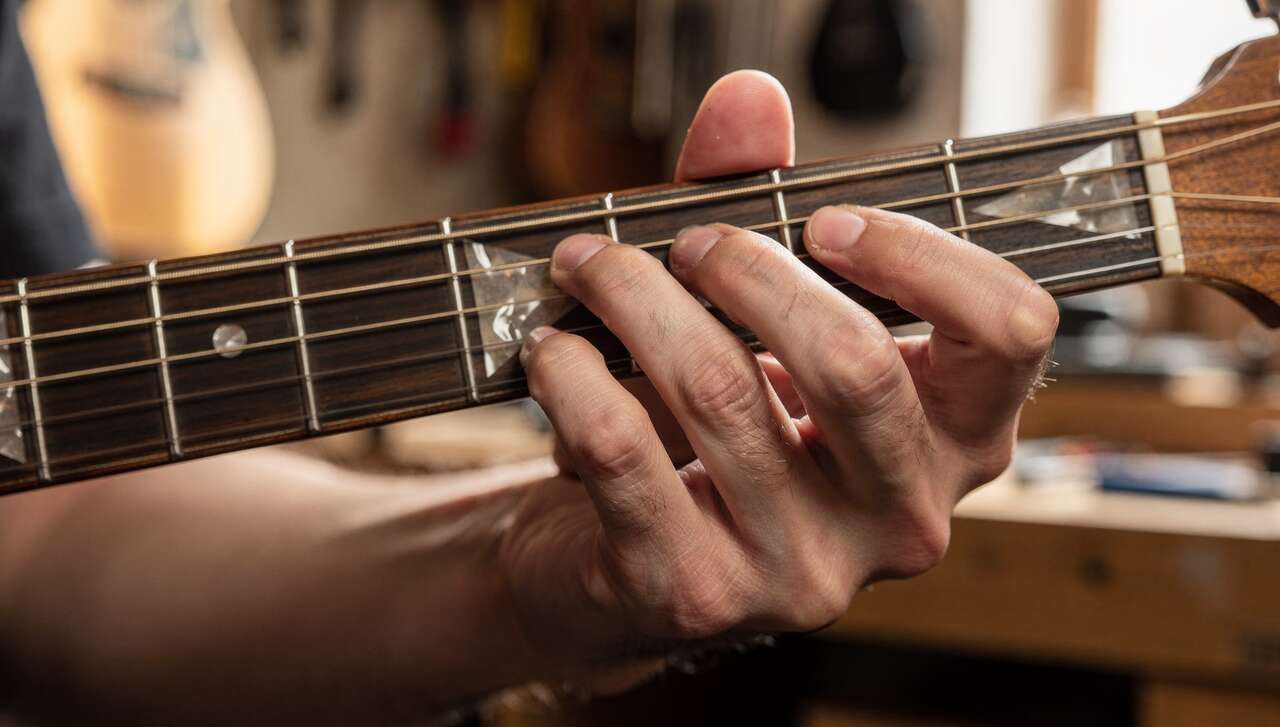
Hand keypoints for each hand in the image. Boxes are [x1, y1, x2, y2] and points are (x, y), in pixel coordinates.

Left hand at [502, 71, 1058, 671]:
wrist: (615, 563)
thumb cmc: (712, 429)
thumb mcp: (755, 321)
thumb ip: (763, 204)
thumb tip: (748, 98)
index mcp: (953, 441)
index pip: (1010, 333)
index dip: (919, 255)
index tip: (824, 220)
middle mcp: (900, 519)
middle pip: (855, 364)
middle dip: (750, 269)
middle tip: (686, 243)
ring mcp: (802, 572)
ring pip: (720, 392)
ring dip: (637, 299)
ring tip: (593, 267)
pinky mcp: (694, 593)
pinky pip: (624, 453)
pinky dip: (573, 375)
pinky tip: (553, 349)